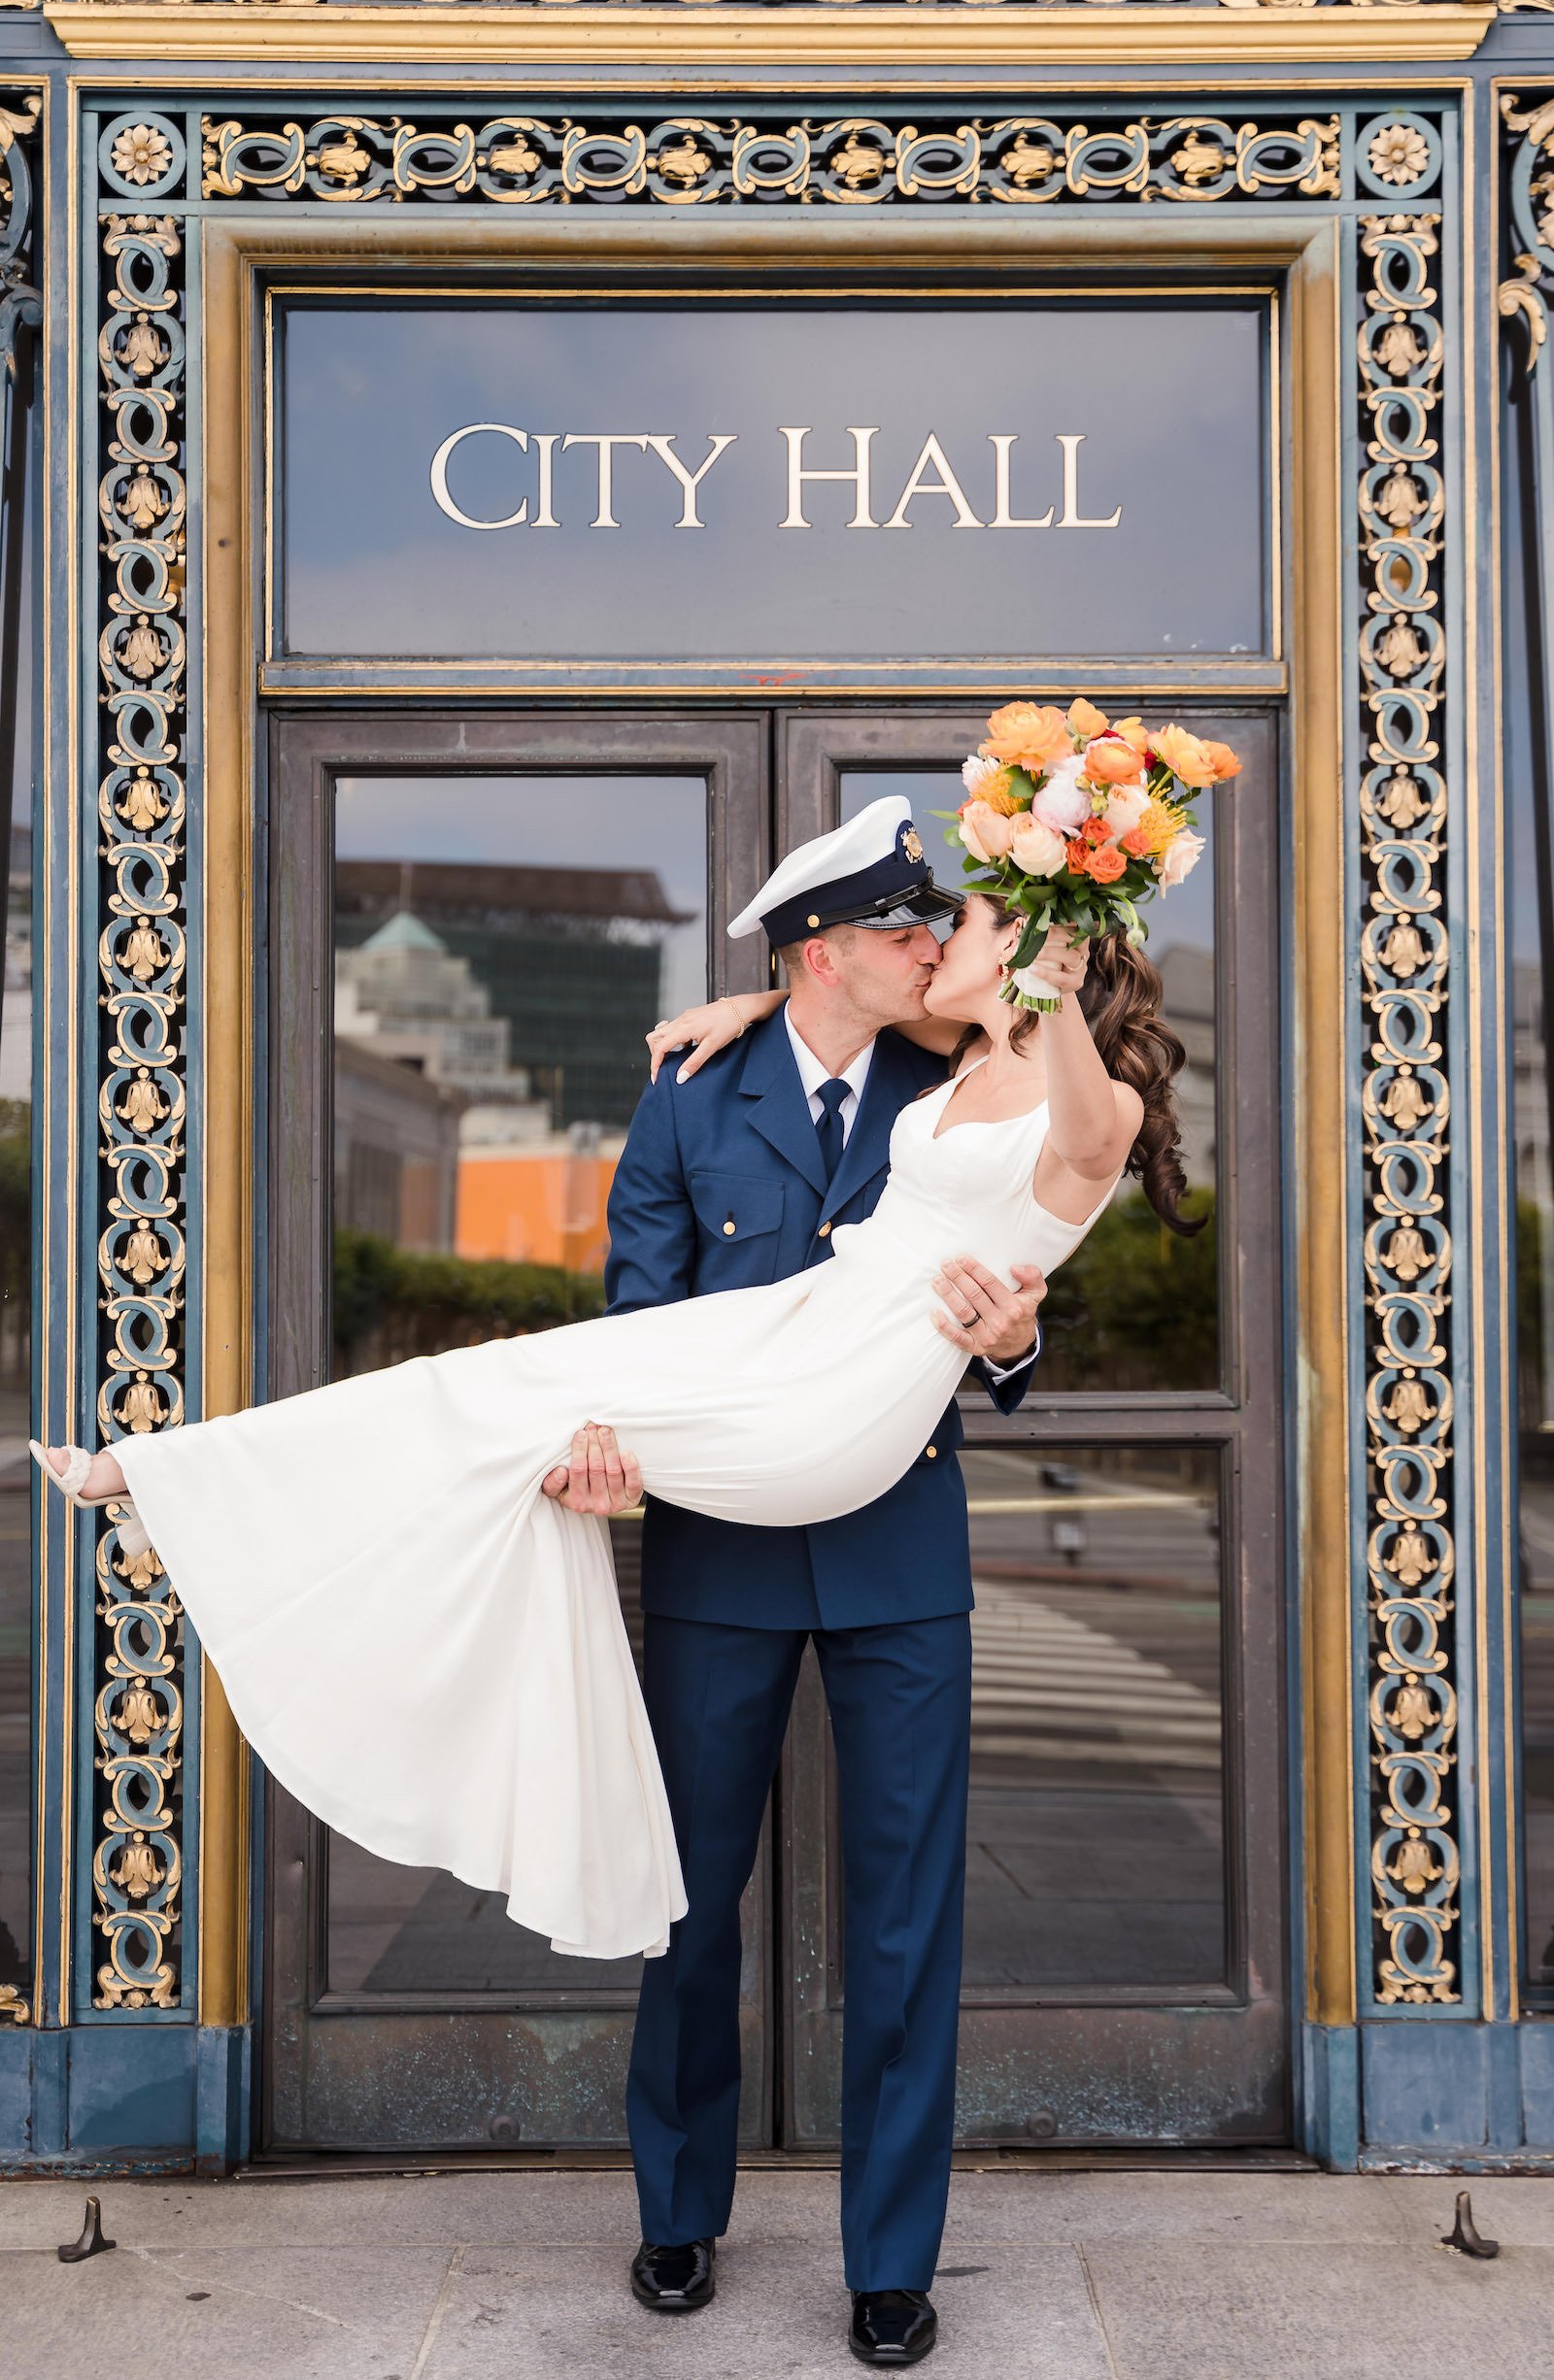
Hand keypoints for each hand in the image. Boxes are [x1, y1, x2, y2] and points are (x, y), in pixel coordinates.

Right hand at [540, 1423, 643, 1515]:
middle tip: (593, 1427)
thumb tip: (561, 1471)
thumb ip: (552, 1482)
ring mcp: (615, 1504)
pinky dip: (631, 1467)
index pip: (578, 1471)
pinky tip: (626, 1452)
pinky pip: (633, 1483)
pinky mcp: (631, 1500)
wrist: (599, 1502)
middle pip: (597, 1468)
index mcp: (576, 1502)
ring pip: (614, 1472)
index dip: (580, 1450)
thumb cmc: (575, 1490)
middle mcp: (596, 1506)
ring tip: (605, 1431)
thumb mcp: (557, 1489)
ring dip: (610, 1448)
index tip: (581, 1433)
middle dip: (595, 1444)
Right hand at [646, 992, 782, 1083]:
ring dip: (663, 1046)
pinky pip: (673, 1028)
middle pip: (654, 1037)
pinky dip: (673, 1040)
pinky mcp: (689, 1016)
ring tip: (675, 1059)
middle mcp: (680, 1020)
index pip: (659, 1047)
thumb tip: (680, 1077)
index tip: (657, 1077)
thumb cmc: (728, 1025)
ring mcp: (684, 1017)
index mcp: (684, 1028)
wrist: (740, 1008)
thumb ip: (694, 1062)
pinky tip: (687, 1047)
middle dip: (655, 1054)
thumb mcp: (712, 1047)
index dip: (655, 1064)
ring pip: (662, 1032)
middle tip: (664, 1067)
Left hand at [931, 1258, 1046, 1361]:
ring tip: (938, 1281)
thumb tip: (1015, 1268)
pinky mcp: (976, 1347)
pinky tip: (934, 1313)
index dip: (974, 1269)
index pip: (990, 1283)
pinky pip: (957, 1338)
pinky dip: (944, 1326)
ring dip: (948, 1295)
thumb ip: (1032, 1276)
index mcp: (1014, 1306)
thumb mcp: (1036, 1293)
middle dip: (958, 1278)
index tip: (961, 1258)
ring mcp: (987, 1336)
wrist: (1019, 1343)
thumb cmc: (1022, 1311)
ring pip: (963, 1313)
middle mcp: (1000, 1321)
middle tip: (945, 1264)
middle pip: (974, 1295)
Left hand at [1024, 922, 1089, 998]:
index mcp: (1079, 939)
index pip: (1076, 926)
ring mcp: (1081, 968)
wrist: (1053, 986)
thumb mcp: (1049, 946)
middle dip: (1054, 934)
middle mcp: (1083, 952)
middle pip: (1075, 939)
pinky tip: (1032, 968)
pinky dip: (1046, 973)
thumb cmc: (1049, 962)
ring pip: (1070, 957)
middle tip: (1035, 934)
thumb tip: (1027, 918)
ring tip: (1032, 953)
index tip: (1049, 916)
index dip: (1066, 921)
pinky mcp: (1075, 983)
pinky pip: (1062, 978)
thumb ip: (1042, 933)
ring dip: (1049, 953)